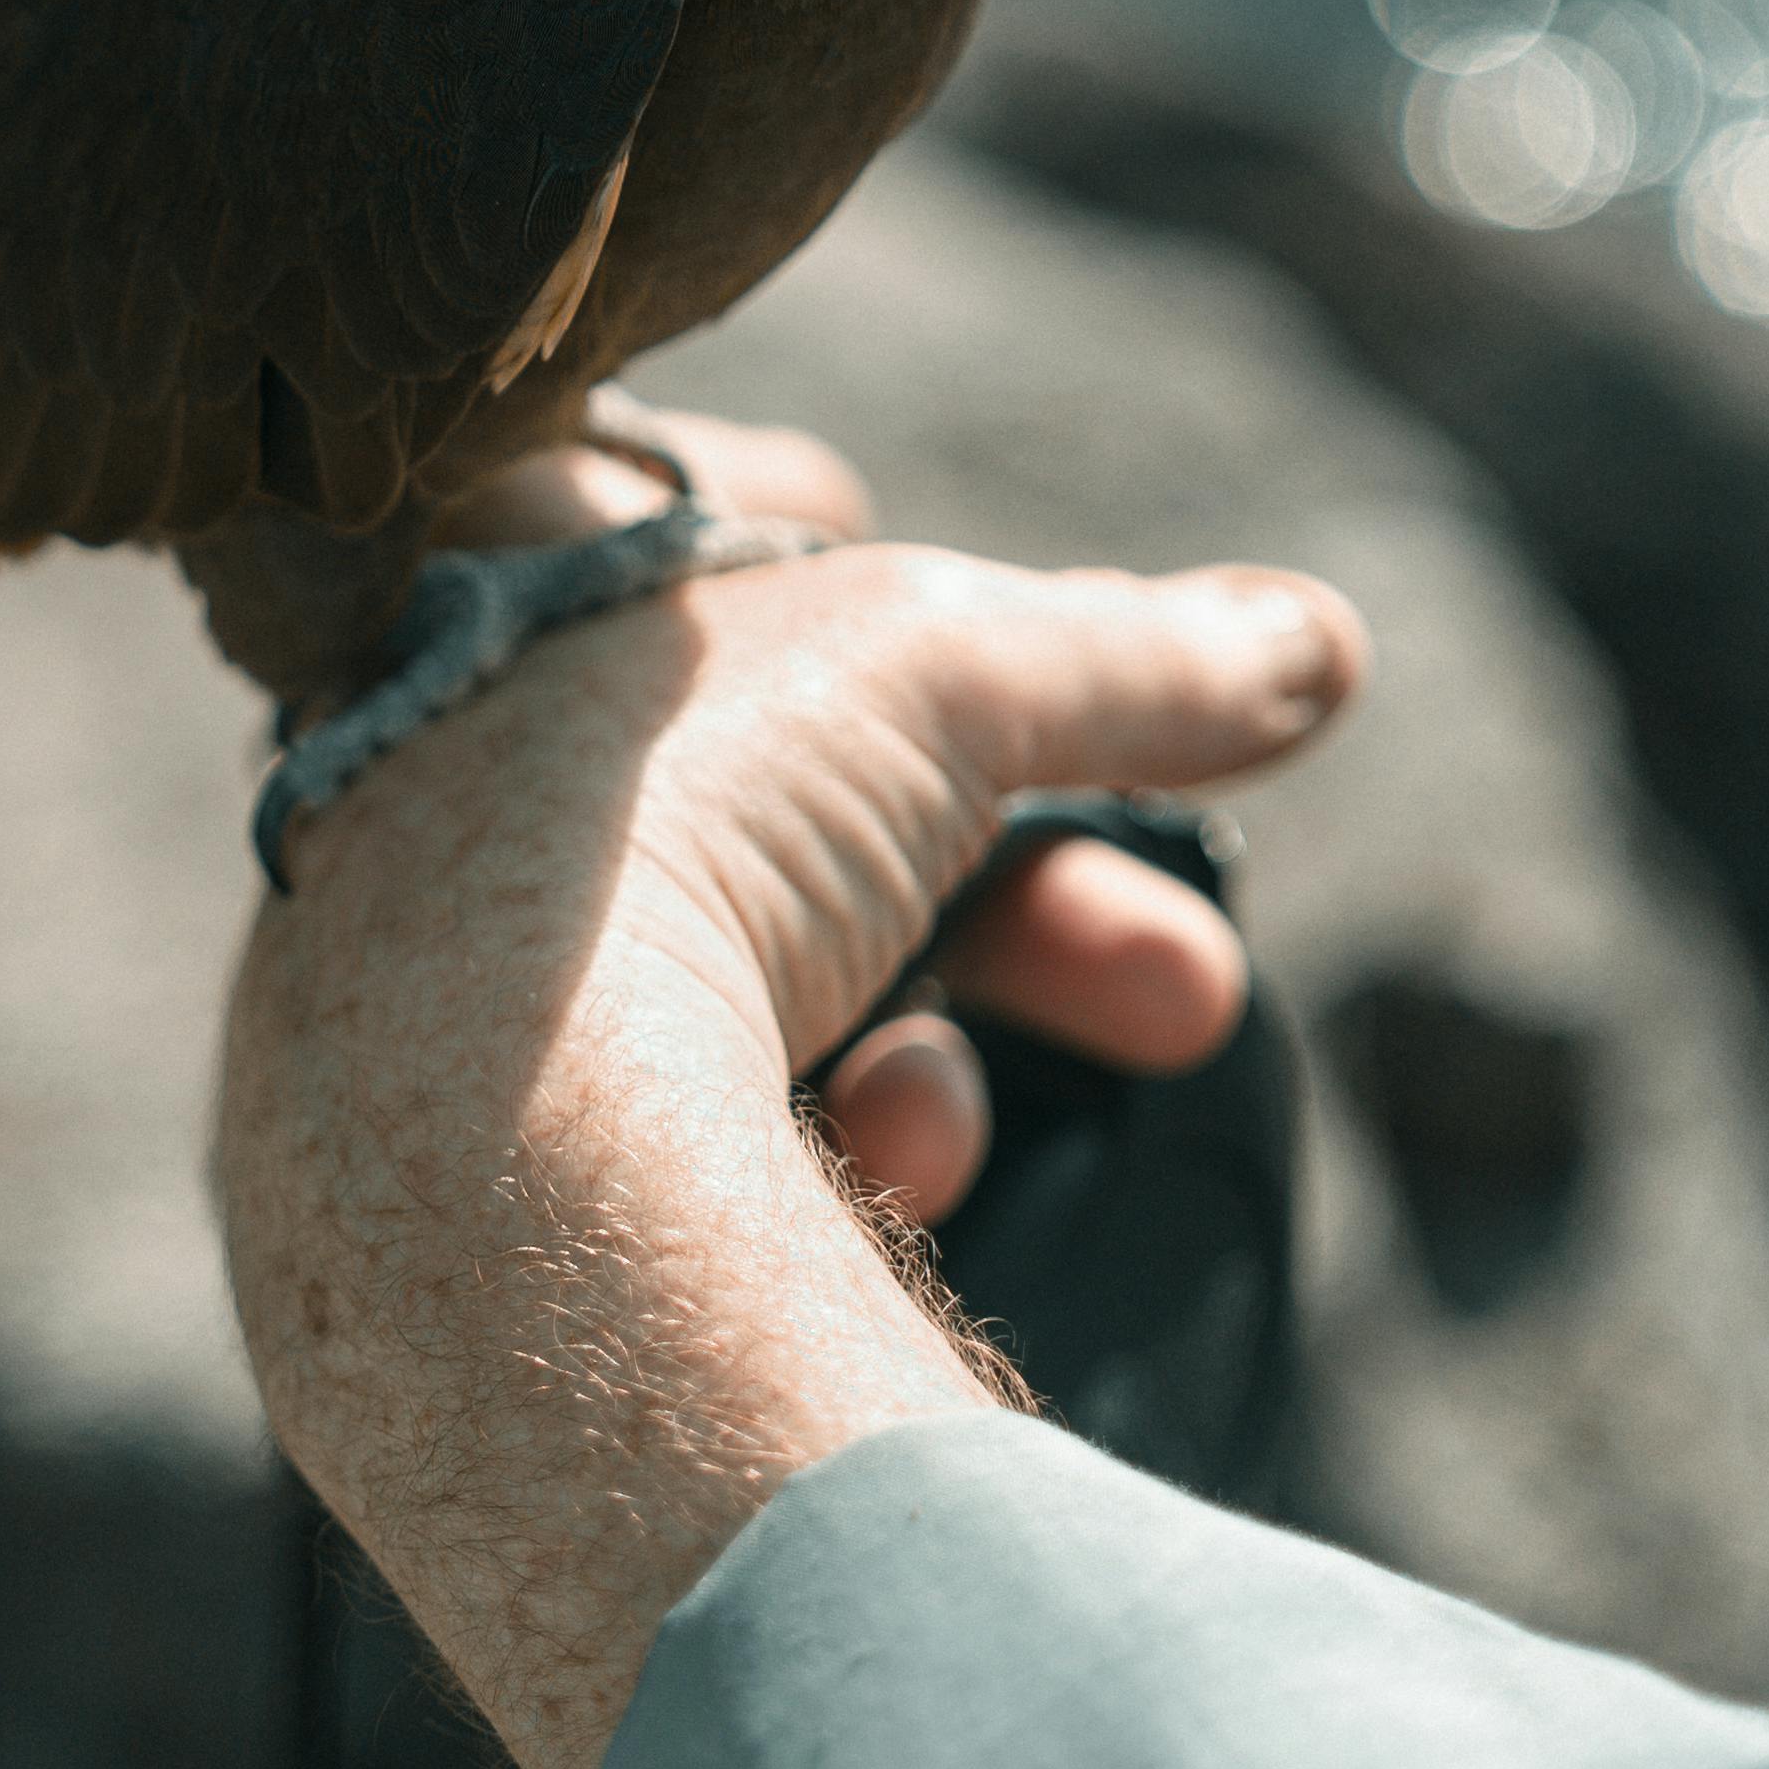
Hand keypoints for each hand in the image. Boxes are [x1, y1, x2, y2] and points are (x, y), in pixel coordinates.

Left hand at [426, 405, 1280, 1230]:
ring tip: (974, 1105)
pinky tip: (884, 1165)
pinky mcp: (489, 1202)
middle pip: (804, 836)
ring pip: (773, 1014)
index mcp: (496, 619)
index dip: (874, 601)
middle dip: (1030, 914)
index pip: (699, 566)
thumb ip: (1135, 654)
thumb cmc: (665, 823)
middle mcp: (452, 809)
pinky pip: (705, 1164)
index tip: (988, 674)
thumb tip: (1317, 642)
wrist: (481, 1135)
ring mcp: (452, 1016)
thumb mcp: (943, 668)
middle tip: (1181, 988)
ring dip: (936, 1052)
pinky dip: (826, 1160)